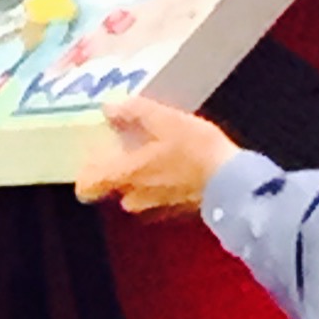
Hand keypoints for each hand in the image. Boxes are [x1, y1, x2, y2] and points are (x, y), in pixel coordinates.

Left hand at [73, 97, 239, 219]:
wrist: (232, 183)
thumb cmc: (196, 150)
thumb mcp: (165, 120)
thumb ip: (134, 113)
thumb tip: (109, 108)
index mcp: (126, 175)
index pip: (86, 187)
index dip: (87, 174)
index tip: (96, 157)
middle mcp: (134, 197)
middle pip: (113, 188)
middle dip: (121, 170)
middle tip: (134, 148)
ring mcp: (155, 207)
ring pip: (136, 193)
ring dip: (143, 177)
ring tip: (160, 154)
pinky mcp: (175, 211)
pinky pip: (159, 197)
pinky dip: (163, 185)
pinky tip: (179, 166)